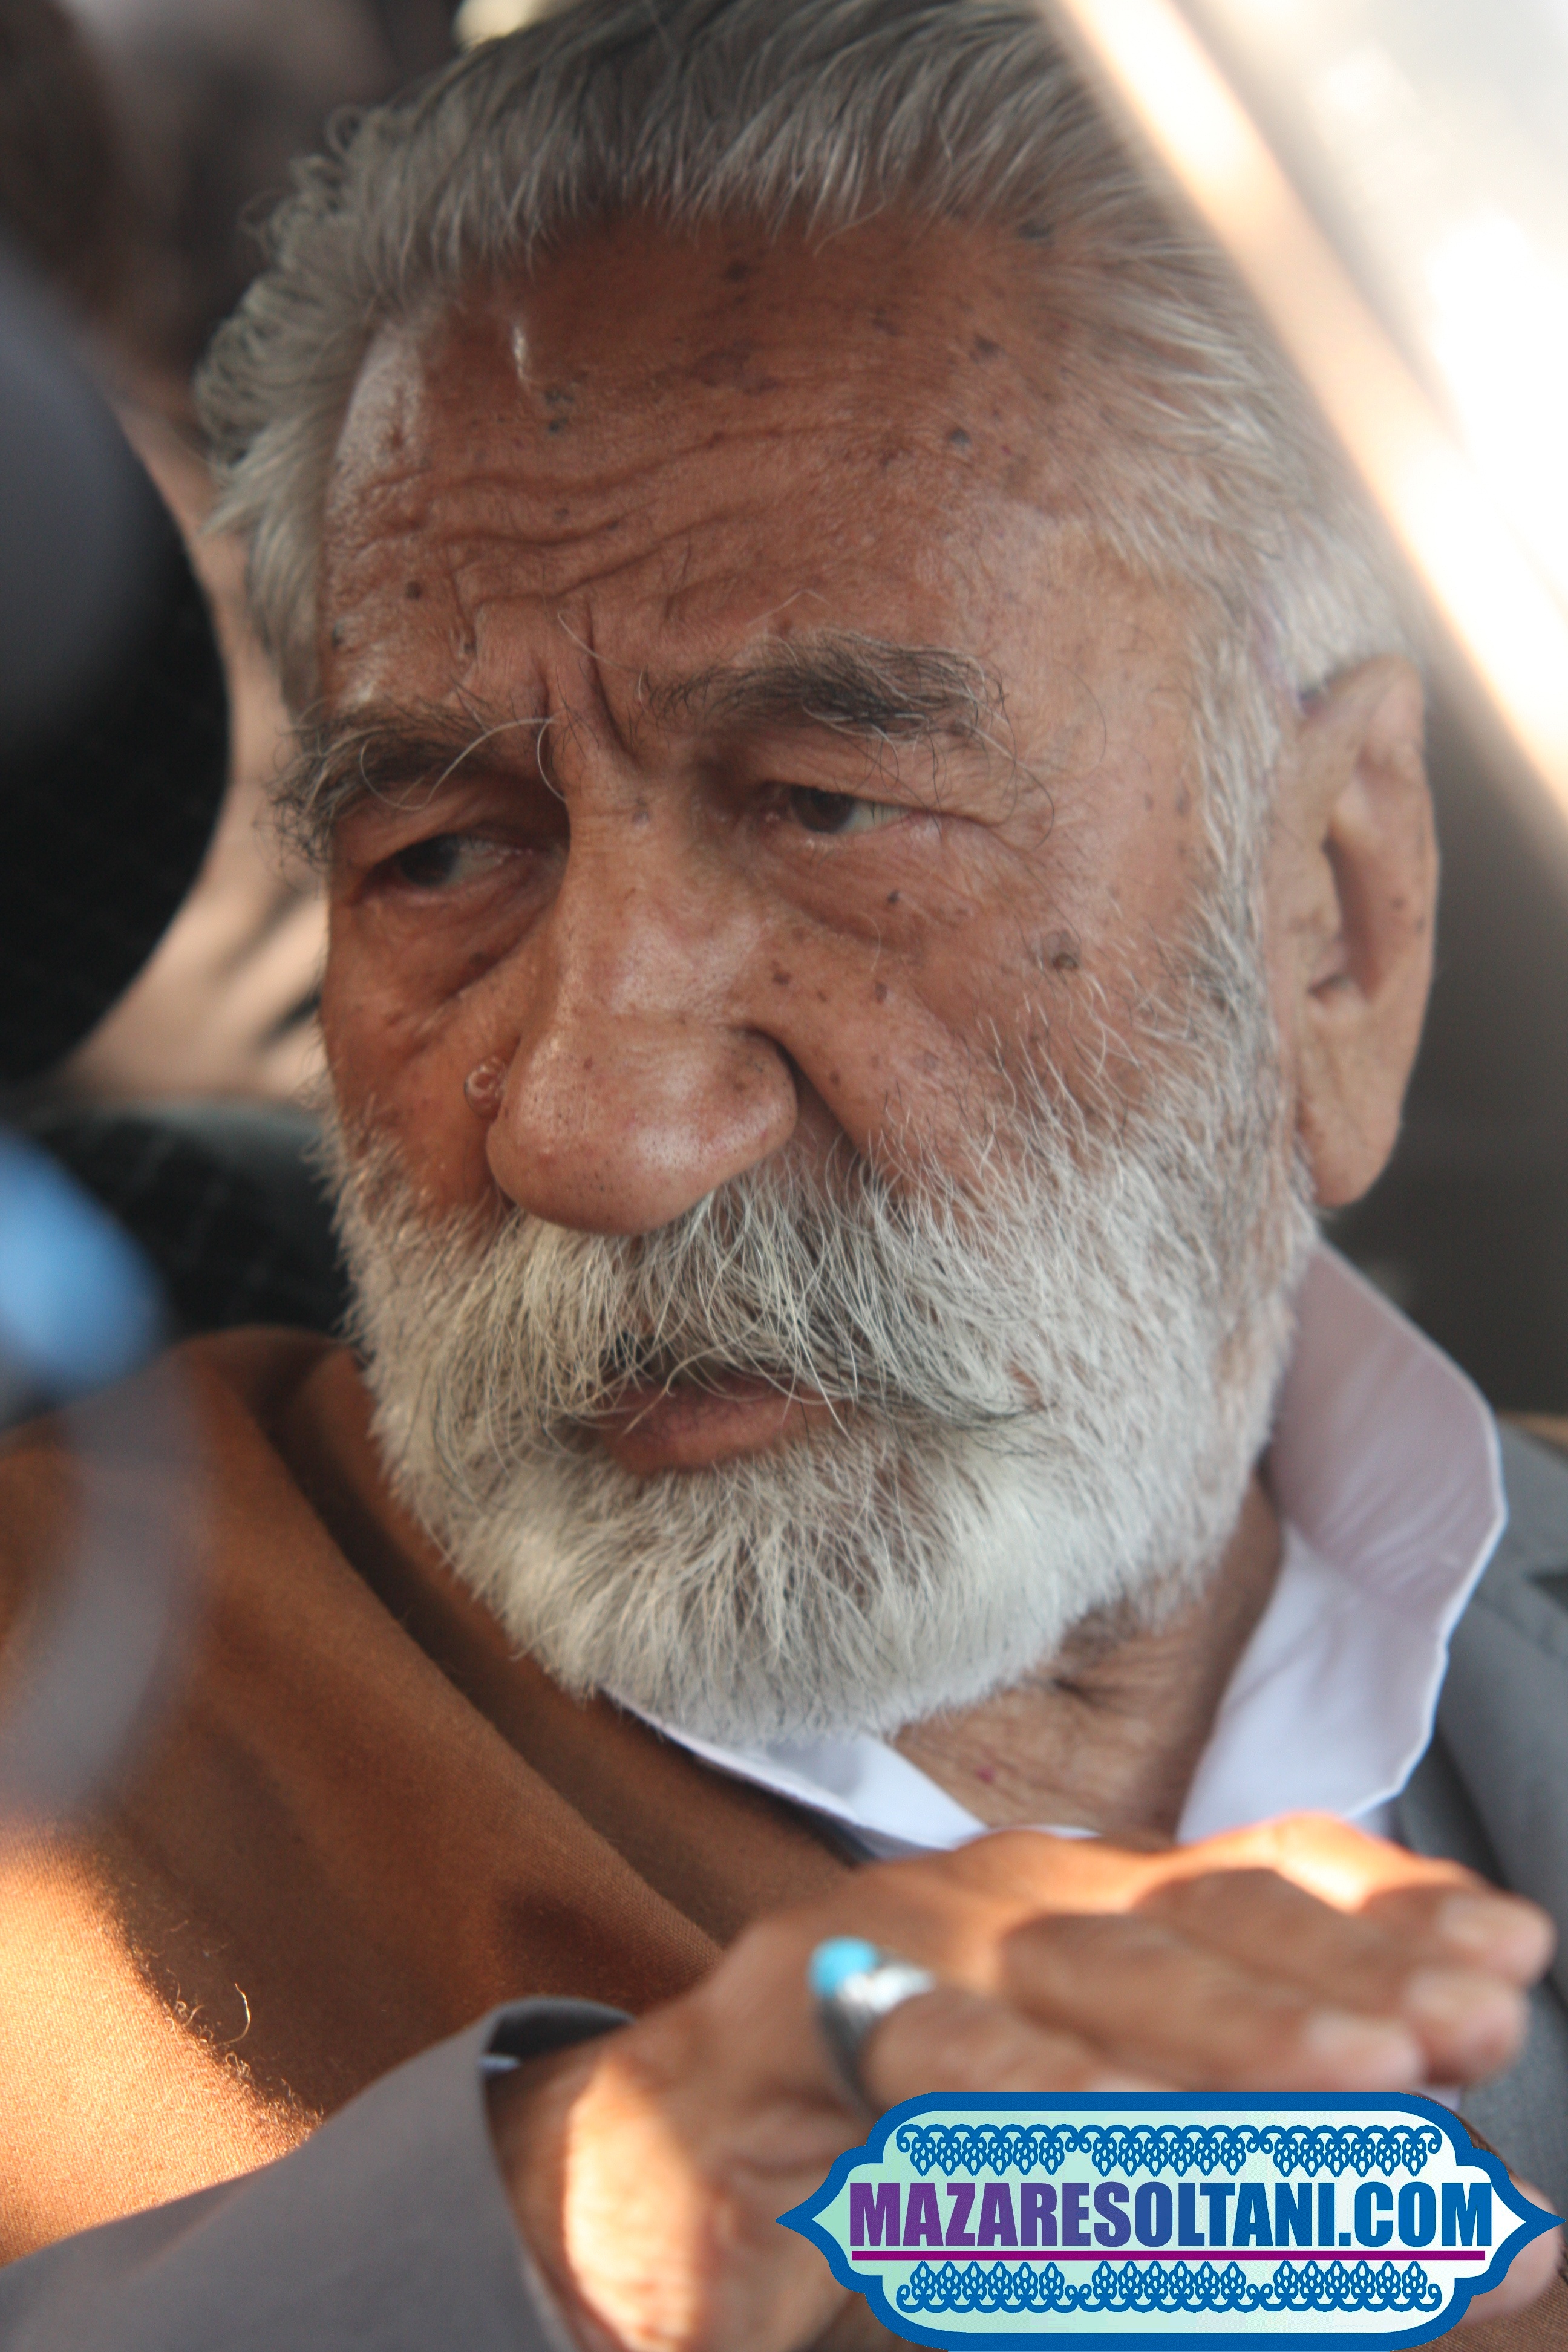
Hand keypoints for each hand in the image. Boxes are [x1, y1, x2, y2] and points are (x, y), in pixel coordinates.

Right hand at [487, 1815, 1556, 2351]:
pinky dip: (1026, 2120)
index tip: (1512, 1955)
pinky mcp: (787, 2037)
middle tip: (1459, 2029)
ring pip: (1062, 1998)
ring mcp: (886, 1959)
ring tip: (1347, 2085)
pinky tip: (1110, 2165)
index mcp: (1074, 1908)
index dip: (1382, 1911)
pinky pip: (925, 2087)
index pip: (1250, 1885)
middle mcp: (990, 1906)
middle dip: (1328, 1980)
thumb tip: (1526, 2254)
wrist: (654, 2176)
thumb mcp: (1118, 2140)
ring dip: (1206, 2044)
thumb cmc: (908, 2155)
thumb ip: (1287, 2183)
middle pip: (1174, 1934)